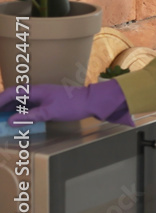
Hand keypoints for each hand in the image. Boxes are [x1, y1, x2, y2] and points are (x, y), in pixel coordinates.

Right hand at [0, 80, 132, 125]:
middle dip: (2, 105)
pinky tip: (16, 120)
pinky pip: (28, 106)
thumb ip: (30, 116)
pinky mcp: (47, 103)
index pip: (12, 92)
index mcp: (36, 91)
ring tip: (2, 119)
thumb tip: (9, 121)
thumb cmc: (71, 105)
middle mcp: (37, 92)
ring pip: (21, 102)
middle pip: (14, 97)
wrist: (91, 102)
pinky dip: (20, 112)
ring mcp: (42, 97)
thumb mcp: (50, 112)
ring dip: (10, 109)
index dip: (0, 100)